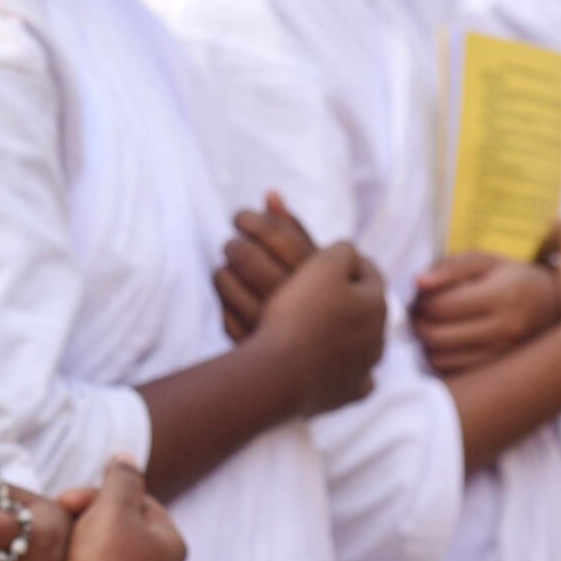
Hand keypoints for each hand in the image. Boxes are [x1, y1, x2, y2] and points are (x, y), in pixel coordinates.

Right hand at [53, 456, 185, 560]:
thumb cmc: (104, 560)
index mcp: (172, 545)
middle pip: (123, 530)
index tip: (68, 500)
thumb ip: (121, 477)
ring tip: (57, 546)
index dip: (102, 493)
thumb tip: (128, 455)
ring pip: (108, 558)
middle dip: (90, 518)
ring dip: (82, 545)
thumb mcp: (113, 506)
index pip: (139, 502)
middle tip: (59, 520)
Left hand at [214, 193, 318, 340]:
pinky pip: (228, 320)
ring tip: (225, 266)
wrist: (336, 366)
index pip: (279, 238)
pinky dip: (224, 304)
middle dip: (236, 246)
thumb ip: (294, 231)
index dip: (254, 222)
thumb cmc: (325, 303)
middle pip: (250, 260)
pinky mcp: (265, 351)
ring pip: (233, 288)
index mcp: (324, 277)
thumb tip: (270, 193)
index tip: (239, 216)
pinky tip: (226, 296)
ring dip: (224, 273)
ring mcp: (282, 332)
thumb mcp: (317, 266)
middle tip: (230, 243)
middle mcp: (304, 304)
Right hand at [245, 239, 385, 411]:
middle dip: (349, 299)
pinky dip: (344, 370)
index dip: (350, 262)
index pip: (371, 273)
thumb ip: (342, 251)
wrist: (279, 371)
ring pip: (362, 344)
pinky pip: (354, 379)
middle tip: (318, 292)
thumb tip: (349, 251)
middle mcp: (378, 337)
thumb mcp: (320, 266)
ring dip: (345, 333)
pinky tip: (331, 366)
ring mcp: (365, 369)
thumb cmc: (299, 313)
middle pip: (367, 310)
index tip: (327, 258)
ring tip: (315, 326)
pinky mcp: (348, 394)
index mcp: (376, 304)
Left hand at [412, 252, 560, 376]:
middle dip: (419, 323)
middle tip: (422, 313)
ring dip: (428, 344)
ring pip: (440, 359)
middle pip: (435, 335)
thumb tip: (418, 283)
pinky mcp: (502, 373)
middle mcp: (508, 329)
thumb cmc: (515, 279)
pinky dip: (443, 359)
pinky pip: (454, 373)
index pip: (439, 306)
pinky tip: (451, 343)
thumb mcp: (487, 262)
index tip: (423, 295)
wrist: (557, 309)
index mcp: (505, 296)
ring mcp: (507, 356)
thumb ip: (451, 268)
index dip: (421, 300)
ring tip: (437, 326)